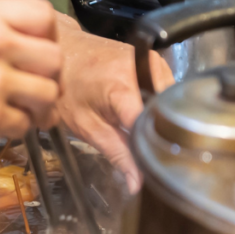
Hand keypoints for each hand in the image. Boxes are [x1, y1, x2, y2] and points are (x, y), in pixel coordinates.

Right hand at [0, 0, 62, 148]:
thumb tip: (28, 36)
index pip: (43, 16)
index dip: (46, 34)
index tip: (38, 47)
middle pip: (54, 59)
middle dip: (45, 75)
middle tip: (31, 83)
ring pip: (47, 96)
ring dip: (37, 106)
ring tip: (17, 106)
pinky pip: (24, 127)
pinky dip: (14, 128)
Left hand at [56, 19, 173, 191]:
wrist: (64, 50)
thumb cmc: (67, 86)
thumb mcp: (85, 126)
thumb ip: (116, 154)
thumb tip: (138, 183)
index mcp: (124, 86)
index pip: (153, 126)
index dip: (153, 148)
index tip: (151, 166)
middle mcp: (145, 69)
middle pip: (166, 114)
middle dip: (157, 134)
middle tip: (142, 147)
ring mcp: (154, 62)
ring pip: (170, 104)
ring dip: (159, 119)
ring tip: (137, 125)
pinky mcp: (157, 61)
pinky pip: (166, 91)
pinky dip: (157, 105)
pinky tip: (140, 111)